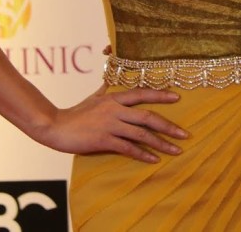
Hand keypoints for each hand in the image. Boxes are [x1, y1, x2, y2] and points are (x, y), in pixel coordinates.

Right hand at [38, 87, 187, 161]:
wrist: (55, 126)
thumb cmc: (75, 113)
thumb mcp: (93, 97)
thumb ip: (105, 89)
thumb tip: (110, 80)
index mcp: (114, 98)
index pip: (142, 93)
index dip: (160, 95)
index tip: (177, 98)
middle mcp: (115, 110)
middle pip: (148, 116)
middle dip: (169, 126)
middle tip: (186, 134)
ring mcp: (110, 125)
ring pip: (142, 134)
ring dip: (161, 143)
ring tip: (176, 150)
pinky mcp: (104, 140)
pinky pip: (128, 148)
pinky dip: (143, 154)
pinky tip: (155, 160)